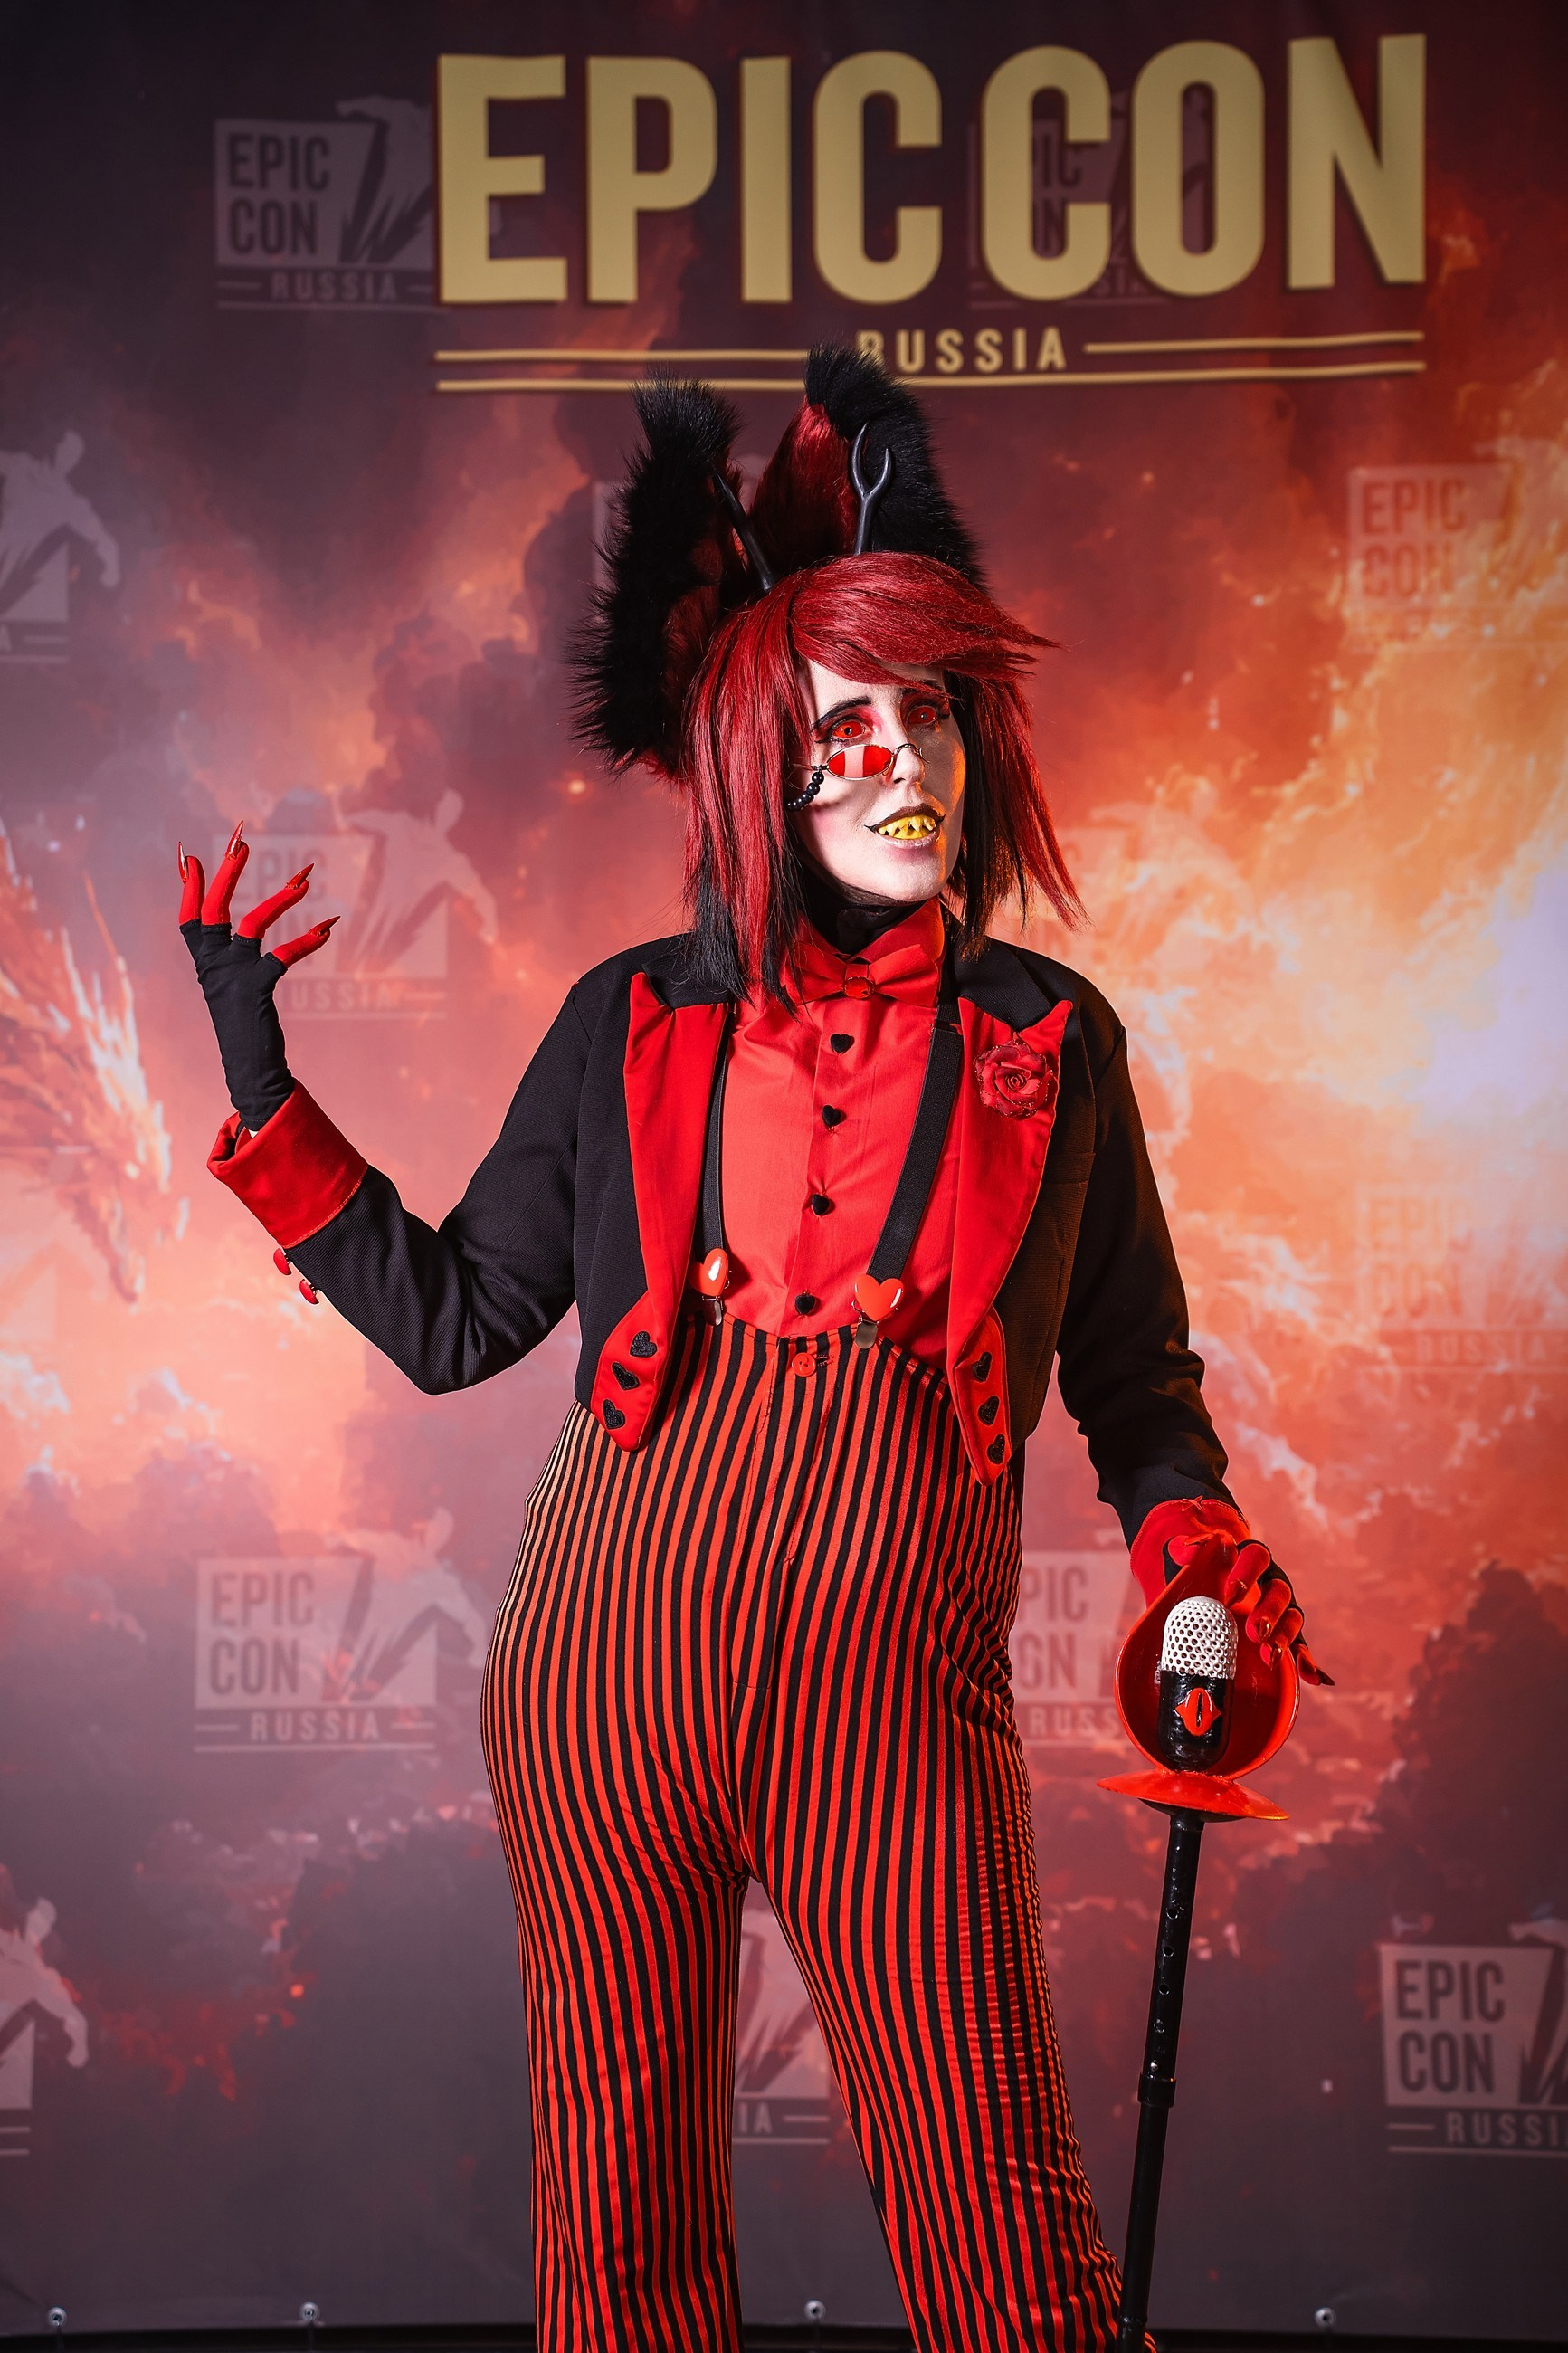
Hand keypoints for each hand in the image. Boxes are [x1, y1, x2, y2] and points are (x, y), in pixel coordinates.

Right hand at [178, 822, 335, 1131]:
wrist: (250, 1069)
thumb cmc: (244, 1026)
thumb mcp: (230, 988)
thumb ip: (228, 958)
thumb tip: (231, 935)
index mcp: (205, 964)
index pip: (189, 918)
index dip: (189, 888)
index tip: (191, 857)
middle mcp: (214, 966)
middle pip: (214, 909)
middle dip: (228, 874)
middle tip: (242, 844)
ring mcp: (233, 976)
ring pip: (251, 925)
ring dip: (278, 899)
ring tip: (304, 882)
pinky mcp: (256, 989)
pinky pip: (282, 956)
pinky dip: (306, 941)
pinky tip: (327, 929)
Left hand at [1132, 1498, 1333, 1686]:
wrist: (1203, 1592)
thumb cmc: (1197, 1575)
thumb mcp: (1187, 1562)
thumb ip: (1183, 1552)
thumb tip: (1182, 1549)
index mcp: (1250, 1559)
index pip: (1256, 1557)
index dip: (1247, 1573)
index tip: (1230, 1595)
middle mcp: (1270, 1582)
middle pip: (1278, 1591)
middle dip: (1268, 1612)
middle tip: (1254, 1632)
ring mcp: (1281, 1608)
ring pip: (1292, 1618)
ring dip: (1284, 1636)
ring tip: (1271, 1656)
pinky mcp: (1284, 1633)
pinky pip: (1301, 1645)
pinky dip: (1306, 1660)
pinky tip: (1311, 1677)